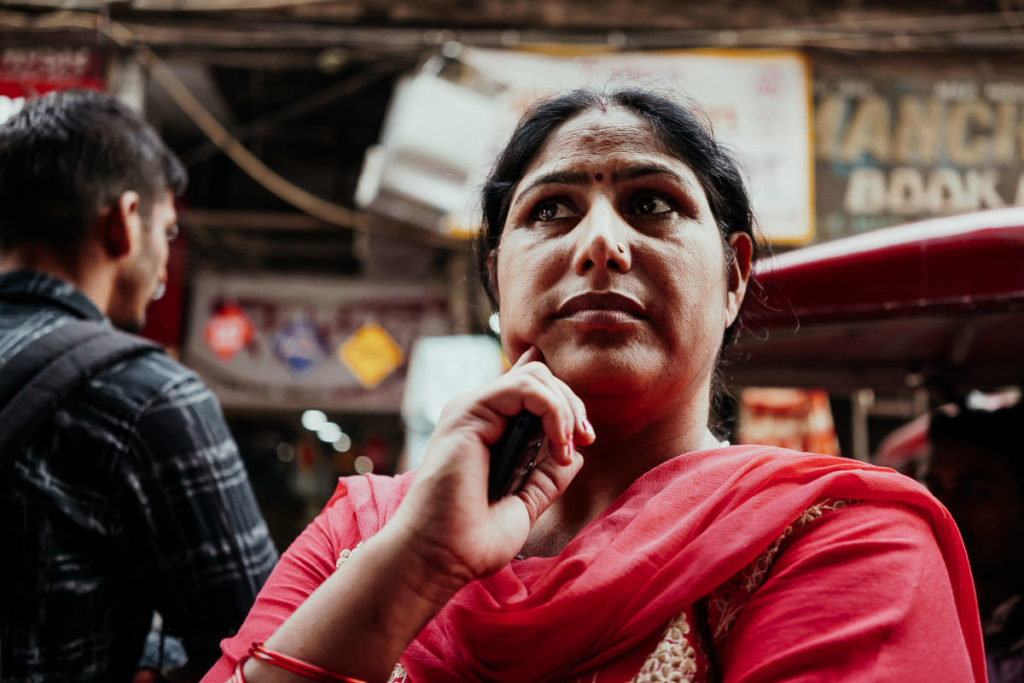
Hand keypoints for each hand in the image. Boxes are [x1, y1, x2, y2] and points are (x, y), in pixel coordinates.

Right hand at [384, 346, 593, 590]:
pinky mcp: (469, 412)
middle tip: (585, 441)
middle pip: (539, 377)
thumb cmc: (472, 540)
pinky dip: (553, 410)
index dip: (564, 402)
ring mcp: (472, 410)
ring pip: (534, 376)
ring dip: (565, 408)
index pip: (530, 389)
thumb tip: (575, 456)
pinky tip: (558, 445)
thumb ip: (546, 477)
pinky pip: (524, 388)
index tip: (584, 441)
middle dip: (572, 405)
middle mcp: (479, 414)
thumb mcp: (525, 503)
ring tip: (568, 447)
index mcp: (489, 430)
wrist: (440, 557)